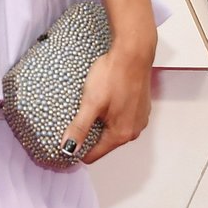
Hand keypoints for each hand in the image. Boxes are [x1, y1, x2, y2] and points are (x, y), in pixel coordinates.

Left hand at [60, 43, 154, 164]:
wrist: (133, 53)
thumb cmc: (113, 75)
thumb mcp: (91, 103)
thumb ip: (80, 128)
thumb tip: (69, 149)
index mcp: (121, 134)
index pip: (94, 155)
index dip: (78, 149)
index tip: (66, 139)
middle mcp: (134, 130)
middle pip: (104, 142)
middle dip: (89, 133)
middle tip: (77, 117)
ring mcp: (139, 118)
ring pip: (112, 129)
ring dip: (100, 121)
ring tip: (91, 105)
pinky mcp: (140, 107)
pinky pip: (121, 117)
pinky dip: (111, 112)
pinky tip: (104, 99)